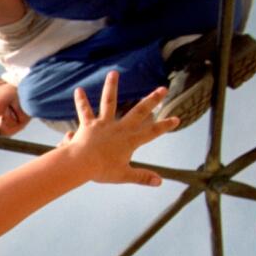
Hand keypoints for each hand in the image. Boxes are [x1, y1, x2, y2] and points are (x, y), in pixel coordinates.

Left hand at [66, 71, 177, 185]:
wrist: (81, 164)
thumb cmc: (101, 171)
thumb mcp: (124, 175)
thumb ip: (142, 177)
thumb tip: (159, 182)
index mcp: (130, 141)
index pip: (152, 133)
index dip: (165, 126)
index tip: (176, 118)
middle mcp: (119, 128)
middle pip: (139, 111)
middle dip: (153, 100)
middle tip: (163, 89)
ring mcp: (104, 124)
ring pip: (109, 102)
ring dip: (111, 87)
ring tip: (113, 73)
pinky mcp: (89, 124)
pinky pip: (84, 111)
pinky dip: (81, 101)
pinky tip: (78, 90)